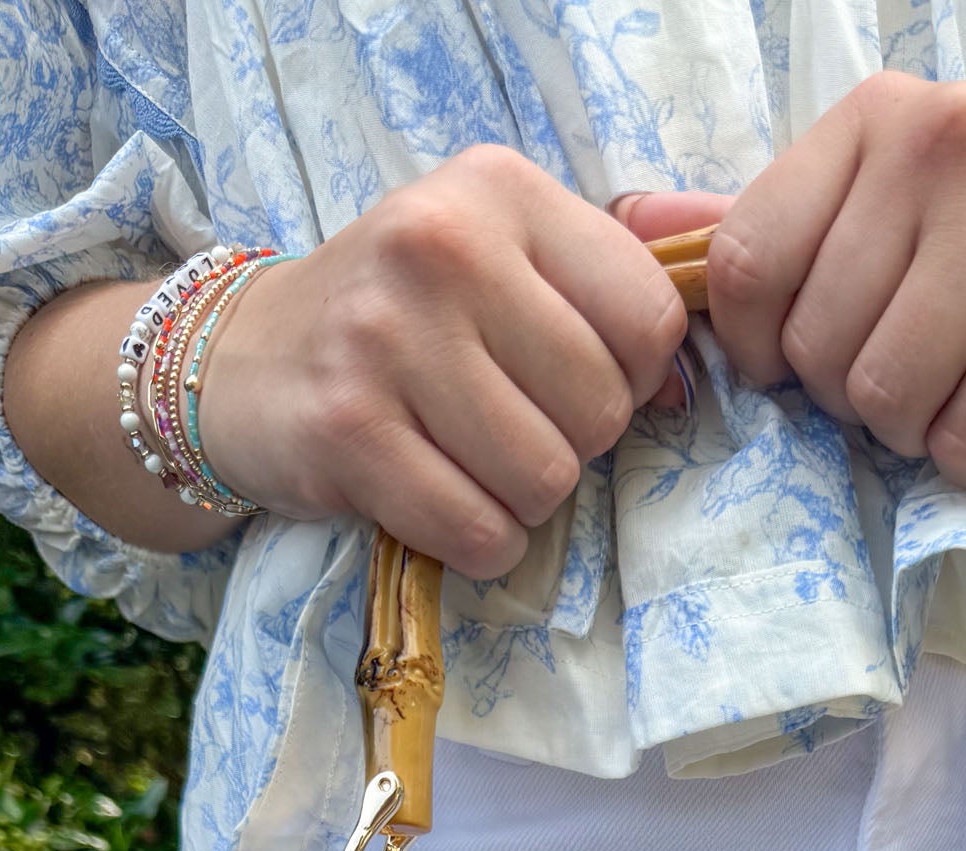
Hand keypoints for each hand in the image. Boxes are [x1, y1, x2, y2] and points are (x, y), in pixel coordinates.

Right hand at [196, 151, 695, 575]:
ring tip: (468, 462)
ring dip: (522, 502)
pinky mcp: (347, 431)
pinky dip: (477, 543)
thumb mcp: (504, 248)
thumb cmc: (404, 318)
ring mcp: (386, 338)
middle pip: (601, 409)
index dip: (632, 378)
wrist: (243, 361)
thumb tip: (722, 236)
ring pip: (546, 479)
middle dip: (572, 444)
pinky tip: (439, 503)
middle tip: (506, 425)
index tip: (569, 378)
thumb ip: (618, 252)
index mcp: (499, 192)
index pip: (649, 318)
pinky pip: (479, 531)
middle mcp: (441, 246)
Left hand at [681, 75, 965, 491]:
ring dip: (921, 431)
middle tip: (930, 371)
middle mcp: (949, 138)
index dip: (761, 350)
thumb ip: (775, 229)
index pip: (745, 262)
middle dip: (859, 398)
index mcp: (883, 118)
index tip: (809, 362)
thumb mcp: (897, 224)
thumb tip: (633, 230)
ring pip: (886, 396)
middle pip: (815, 345)